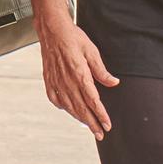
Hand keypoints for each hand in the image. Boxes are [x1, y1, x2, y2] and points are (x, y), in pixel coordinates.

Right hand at [37, 18, 118, 139]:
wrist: (51, 29)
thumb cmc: (72, 37)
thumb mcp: (91, 51)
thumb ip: (101, 71)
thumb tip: (114, 83)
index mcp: (79, 73)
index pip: (92, 100)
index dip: (101, 115)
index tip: (107, 125)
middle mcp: (66, 80)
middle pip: (81, 108)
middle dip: (92, 123)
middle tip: (100, 134)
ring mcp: (56, 81)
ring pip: (68, 106)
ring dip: (79, 118)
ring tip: (88, 125)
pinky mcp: (48, 79)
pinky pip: (55, 99)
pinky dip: (63, 107)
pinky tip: (68, 110)